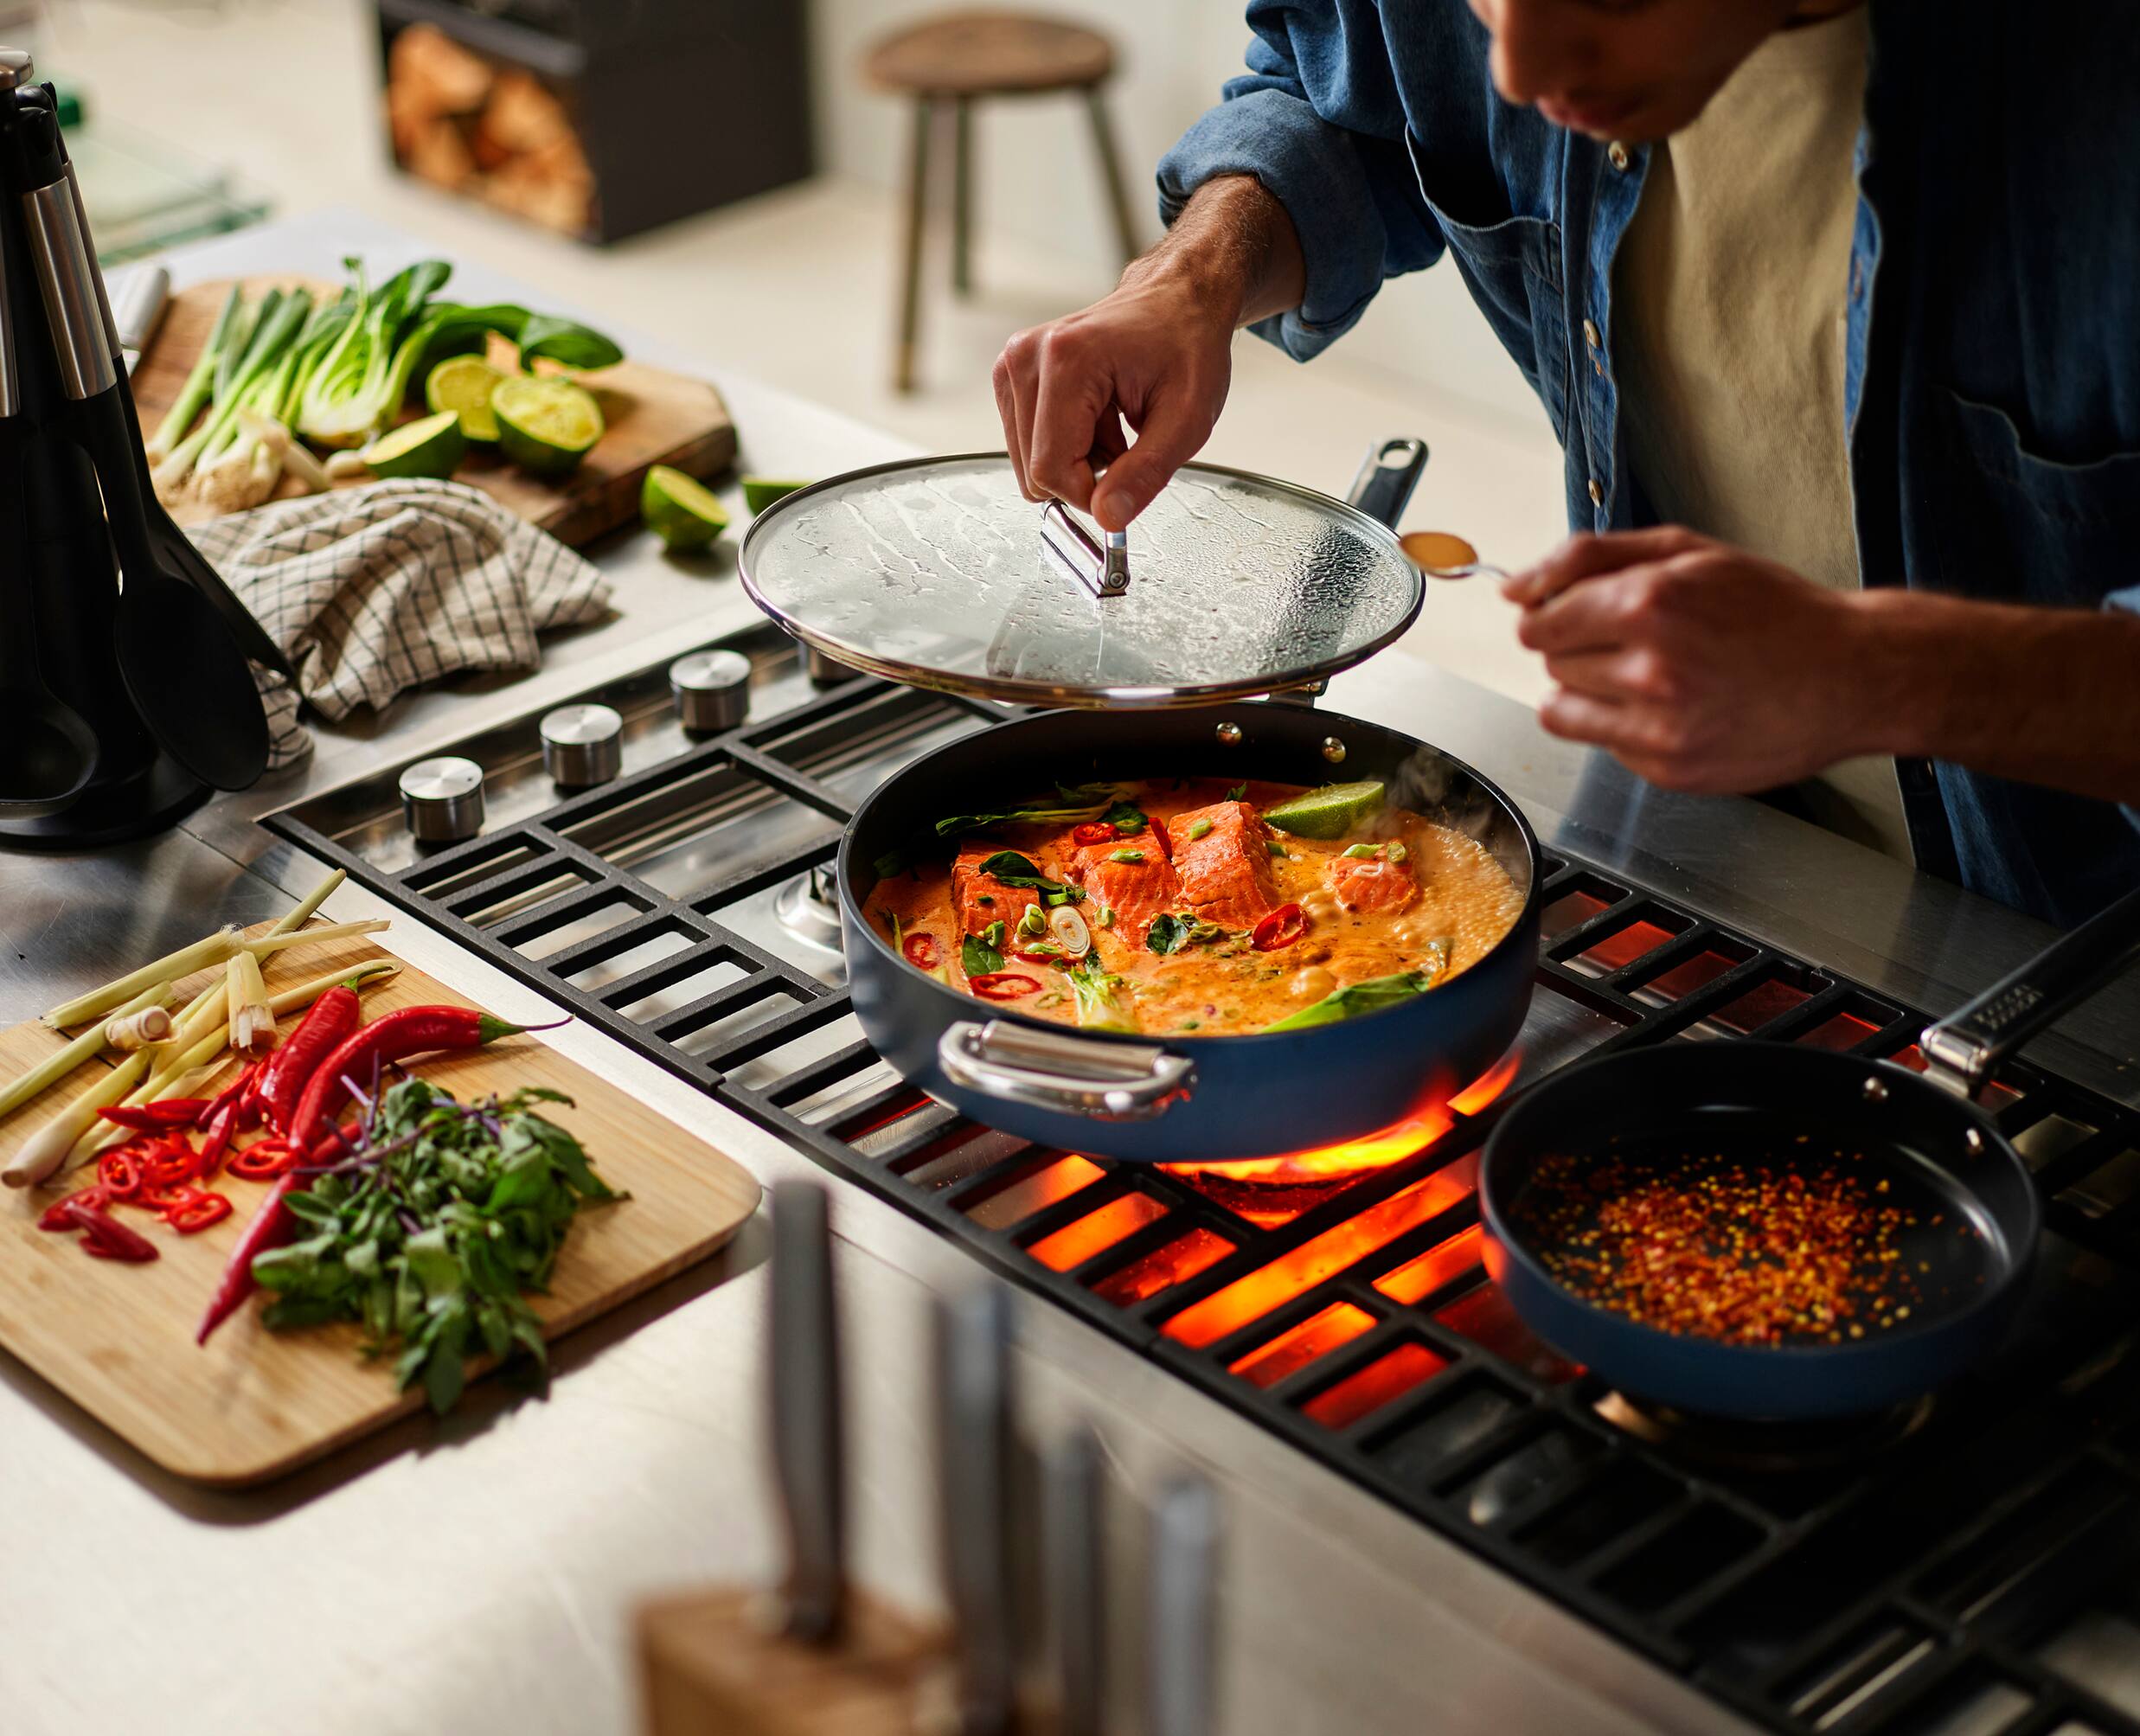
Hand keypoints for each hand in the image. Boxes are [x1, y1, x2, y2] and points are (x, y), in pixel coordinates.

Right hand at [994, 272, 1233, 531]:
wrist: (1176, 301)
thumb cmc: (1186, 346)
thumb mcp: (1187, 419)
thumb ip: (1146, 473)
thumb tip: (1108, 517)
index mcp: (1067, 359)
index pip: (1050, 469)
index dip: (1090, 493)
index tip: (1126, 481)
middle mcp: (1028, 357)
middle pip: (1034, 470)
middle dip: (1083, 473)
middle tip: (1126, 442)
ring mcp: (1014, 363)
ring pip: (1029, 462)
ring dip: (1076, 458)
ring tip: (1113, 423)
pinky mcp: (1011, 374)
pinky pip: (1028, 443)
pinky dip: (1066, 442)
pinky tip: (1096, 416)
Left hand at [1502, 528, 1885, 791]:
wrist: (1849, 676)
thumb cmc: (1773, 610)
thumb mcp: (1687, 552)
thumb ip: (1589, 558)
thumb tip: (1514, 587)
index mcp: (1649, 603)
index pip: (1540, 622)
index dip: (1551, 616)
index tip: (1571, 616)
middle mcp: (1650, 669)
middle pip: (1550, 665)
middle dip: (1579, 649)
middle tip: (1637, 641)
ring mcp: (1659, 727)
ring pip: (1562, 711)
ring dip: (1589, 691)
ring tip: (1648, 675)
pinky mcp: (1668, 769)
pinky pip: (1604, 745)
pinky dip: (1624, 727)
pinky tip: (1676, 708)